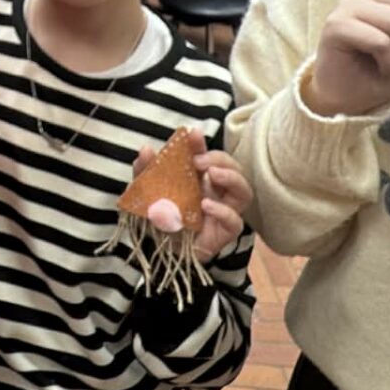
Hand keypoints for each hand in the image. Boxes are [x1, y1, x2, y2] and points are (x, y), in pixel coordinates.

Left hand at [131, 132, 251, 263]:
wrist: (163, 254)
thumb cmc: (162, 220)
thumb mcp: (149, 194)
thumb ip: (145, 173)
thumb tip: (145, 150)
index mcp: (201, 178)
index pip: (207, 155)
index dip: (201, 144)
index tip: (192, 135)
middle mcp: (217, 191)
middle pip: (233, 167)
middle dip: (219, 158)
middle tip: (199, 161)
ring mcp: (225, 211)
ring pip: (244, 190)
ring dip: (231, 178)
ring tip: (212, 174)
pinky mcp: (226, 232)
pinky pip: (235, 221)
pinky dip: (223, 211)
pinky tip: (207, 205)